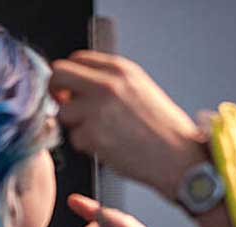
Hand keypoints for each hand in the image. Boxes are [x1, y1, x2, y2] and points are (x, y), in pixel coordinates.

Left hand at [50, 51, 204, 197]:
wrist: (179, 158)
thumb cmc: (165, 130)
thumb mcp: (141, 90)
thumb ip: (111, 81)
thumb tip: (80, 85)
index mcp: (120, 69)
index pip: (76, 60)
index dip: (71, 77)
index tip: (71, 89)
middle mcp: (106, 84)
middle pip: (58, 75)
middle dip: (57, 92)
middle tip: (67, 106)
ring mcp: (97, 109)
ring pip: (64, 113)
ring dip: (77, 126)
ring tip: (103, 134)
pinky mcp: (92, 134)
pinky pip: (75, 139)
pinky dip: (89, 146)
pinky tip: (111, 147)